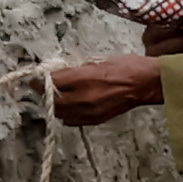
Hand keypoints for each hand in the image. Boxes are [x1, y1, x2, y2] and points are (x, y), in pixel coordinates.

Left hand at [41, 55, 163, 125]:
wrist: (147, 84)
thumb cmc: (127, 66)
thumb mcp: (98, 61)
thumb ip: (76, 69)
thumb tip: (60, 73)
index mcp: (84, 79)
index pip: (53, 82)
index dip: (40, 80)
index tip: (35, 79)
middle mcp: (84, 98)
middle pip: (53, 100)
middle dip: (45, 93)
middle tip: (41, 87)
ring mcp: (90, 112)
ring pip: (61, 113)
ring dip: (55, 105)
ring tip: (56, 96)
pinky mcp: (96, 120)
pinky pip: (72, 120)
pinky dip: (67, 113)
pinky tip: (70, 105)